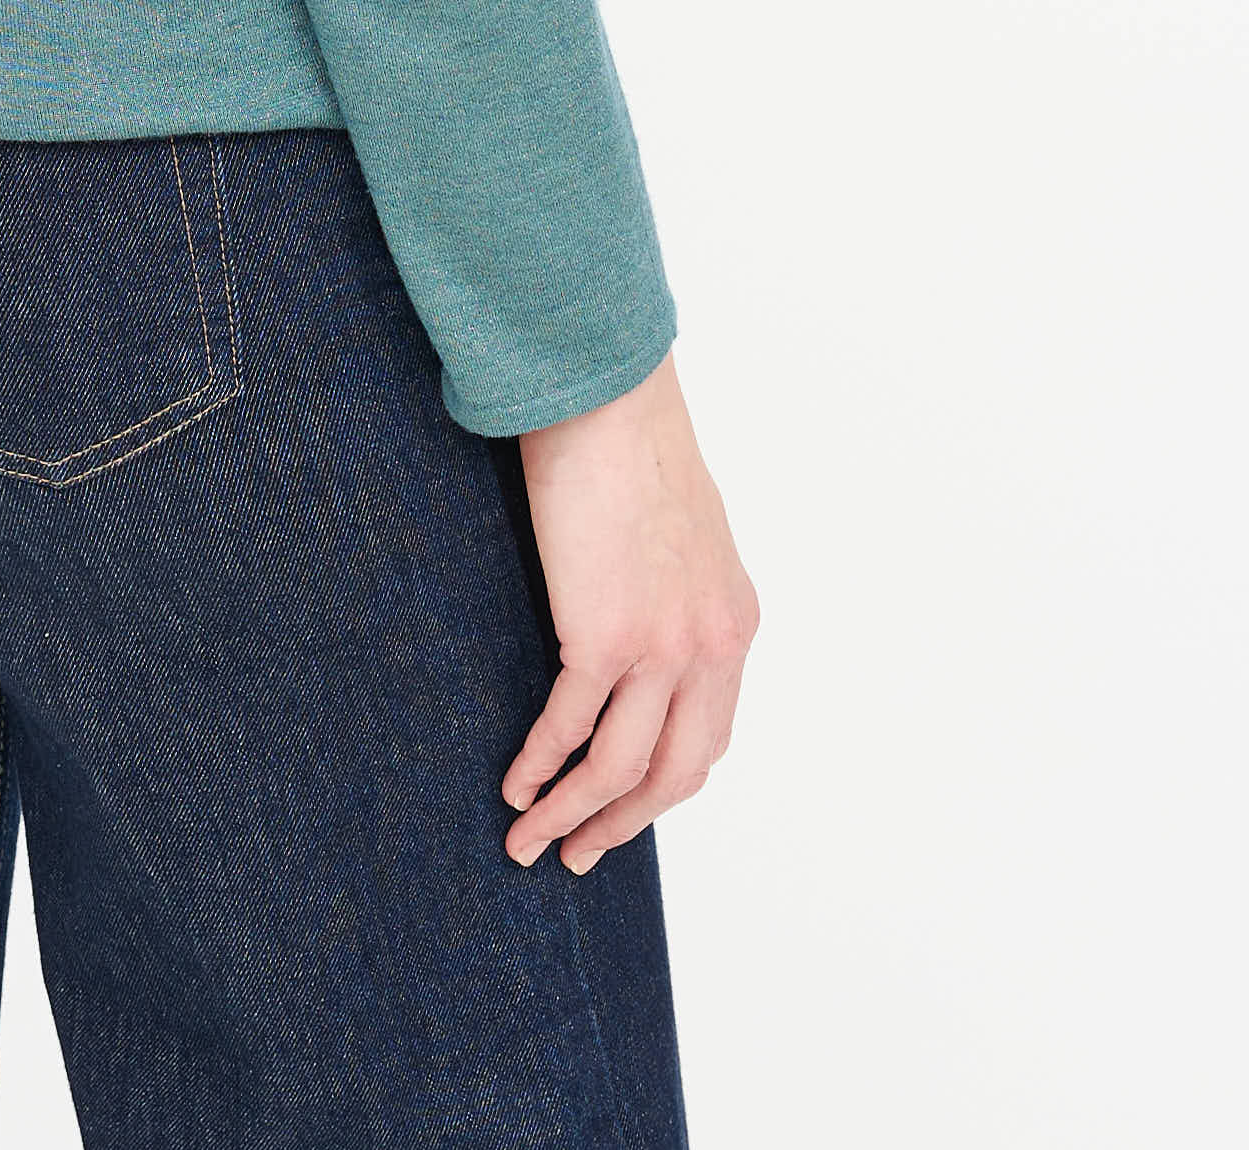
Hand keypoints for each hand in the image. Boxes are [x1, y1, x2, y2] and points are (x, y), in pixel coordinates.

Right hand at [501, 346, 757, 873]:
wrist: (605, 394)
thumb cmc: (628, 441)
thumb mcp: (680, 530)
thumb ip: (671, 589)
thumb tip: (630, 617)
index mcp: (733, 622)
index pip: (708, 735)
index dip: (662, 783)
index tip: (621, 806)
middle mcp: (711, 647)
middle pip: (675, 774)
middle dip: (622, 824)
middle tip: (580, 853)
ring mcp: (662, 649)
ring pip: (621, 769)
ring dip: (573, 815)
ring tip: (531, 841)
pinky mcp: (605, 637)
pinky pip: (569, 729)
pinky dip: (539, 767)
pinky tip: (514, 785)